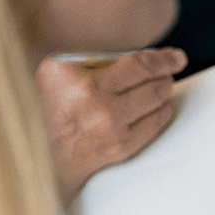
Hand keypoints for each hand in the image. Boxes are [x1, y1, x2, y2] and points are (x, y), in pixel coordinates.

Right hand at [36, 47, 183, 203]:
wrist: (38, 158)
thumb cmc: (47, 112)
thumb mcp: (54, 76)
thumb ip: (90, 60)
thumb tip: (139, 55)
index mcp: (68, 75)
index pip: (133, 62)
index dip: (162, 58)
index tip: (175, 57)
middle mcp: (89, 99)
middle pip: (152, 81)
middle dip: (166, 74)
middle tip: (169, 71)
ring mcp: (107, 125)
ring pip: (157, 100)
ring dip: (165, 92)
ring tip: (161, 88)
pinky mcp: (119, 147)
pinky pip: (156, 124)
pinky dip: (162, 112)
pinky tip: (159, 108)